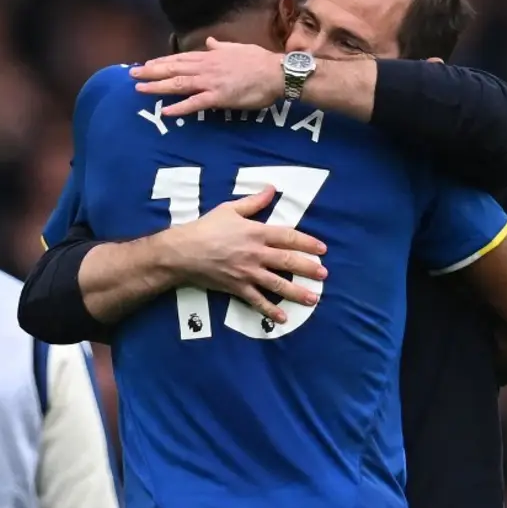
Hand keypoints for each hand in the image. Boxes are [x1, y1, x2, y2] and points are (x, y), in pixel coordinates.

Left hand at [130, 38, 283, 116]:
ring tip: (140, 90)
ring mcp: (210, 82)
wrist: (275, 72)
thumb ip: (220, 47)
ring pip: (178, 84)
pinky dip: (179, 107)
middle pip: (173, 69)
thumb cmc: (259, 61)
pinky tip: (165, 111)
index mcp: (210, 56)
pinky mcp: (218, 97)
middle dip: (151, 72)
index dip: (161, 61)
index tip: (147, 64)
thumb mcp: (237, 48)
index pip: (180, 58)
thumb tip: (211, 42)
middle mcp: (206, 67)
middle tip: (132, 75)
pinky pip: (195, 103)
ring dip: (157, 86)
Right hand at [165, 186, 327, 323]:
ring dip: (297, 293)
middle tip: (324, 275)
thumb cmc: (205, 228)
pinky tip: (283, 318)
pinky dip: (270, 310)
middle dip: (308, 268)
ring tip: (313, 298)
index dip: (307, 242)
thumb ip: (253, 202)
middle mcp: (256, 253)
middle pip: (288, 262)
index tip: (322, 249)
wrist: (182, 252)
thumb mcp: (229, 209)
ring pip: (277, 284)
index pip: (288, 237)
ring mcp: (248, 273)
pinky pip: (257, 301)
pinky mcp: (237, 288)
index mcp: (256, 232)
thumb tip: (272, 189)